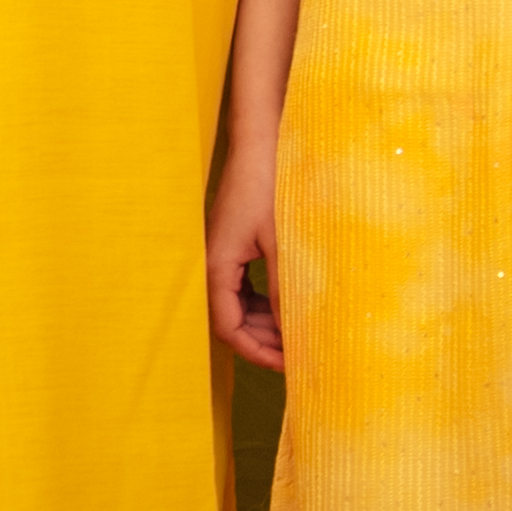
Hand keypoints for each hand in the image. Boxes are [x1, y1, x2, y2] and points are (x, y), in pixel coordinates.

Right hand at [207, 150, 284, 368]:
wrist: (261, 144)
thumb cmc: (269, 186)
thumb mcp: (282, 243)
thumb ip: (286, 288)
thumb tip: (295, 331)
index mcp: (216, 268)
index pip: (229, 328)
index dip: (257, 352)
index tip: (288, 366)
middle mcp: (212, 266)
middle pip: (232, 321)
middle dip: (263, 343)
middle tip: (299, 357)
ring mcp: (222, 256)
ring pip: (239, 306)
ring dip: (265, 324)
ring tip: (298, 338)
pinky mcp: (235, 246)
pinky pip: (245, 288)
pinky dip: (266, 304)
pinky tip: (290, 309)